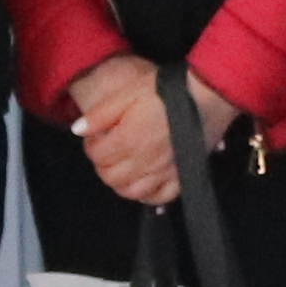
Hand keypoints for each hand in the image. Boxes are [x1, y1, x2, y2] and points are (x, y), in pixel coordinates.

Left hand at [64, 55, 182, 204]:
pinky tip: (145, 182)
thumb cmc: (167, 89)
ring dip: (121, 182)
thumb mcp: (128, 92)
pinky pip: (162, 197)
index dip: (91, 146)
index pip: (97, 155)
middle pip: (111, 177)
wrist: (207, 93)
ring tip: (123, 165)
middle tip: (108, 150)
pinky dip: (149, 195)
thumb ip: (100, 114)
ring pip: (132, 191)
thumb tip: (78, 130)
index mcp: (128, 140)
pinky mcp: (182, 174)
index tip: (96, 137)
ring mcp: (164, 171)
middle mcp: (144, 161)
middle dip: (103, 164)